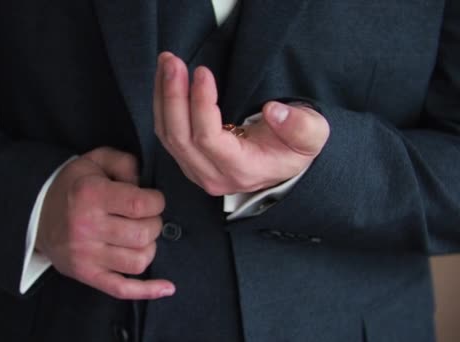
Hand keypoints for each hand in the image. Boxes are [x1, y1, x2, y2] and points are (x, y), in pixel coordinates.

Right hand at [36, 147, 174, 299]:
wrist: (36, 214)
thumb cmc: (74, 186)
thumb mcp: (96, 160)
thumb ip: (125, 162)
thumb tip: (144, 183)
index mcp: (90, 195)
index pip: (141, 205)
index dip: (156, 201)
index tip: (152, 199)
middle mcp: (87, 227)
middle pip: (143, 234)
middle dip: (154, 223)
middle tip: (145, 217)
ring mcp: (86, 255)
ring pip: (138, 261)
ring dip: (148, 248)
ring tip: (139, 236)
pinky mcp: (86, 274)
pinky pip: (122, 289)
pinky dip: (147, 290)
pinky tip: (167, 287)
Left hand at [153, 52, 329, 194]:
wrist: (281, 164)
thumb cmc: (293, 148)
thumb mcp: (311, 136)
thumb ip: (299, 126)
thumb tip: (274, 111)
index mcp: (242, 171)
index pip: (209, 139)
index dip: (201, 105)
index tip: (202, 72)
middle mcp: (212, 176)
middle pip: (180, 138)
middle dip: (173, 96)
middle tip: (173, 62)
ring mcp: (196, 170)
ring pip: (166, 135)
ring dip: (163, 96)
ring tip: (167, 63)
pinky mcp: (187, 160)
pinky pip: (166, 133)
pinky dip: (162, 103)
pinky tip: (164, 79)